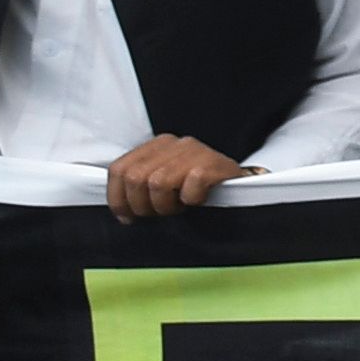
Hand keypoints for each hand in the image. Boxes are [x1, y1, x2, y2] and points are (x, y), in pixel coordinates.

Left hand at [103, 133, 244, 220]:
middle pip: (134, 178)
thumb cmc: (198, 189)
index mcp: (156, 145)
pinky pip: (189, 186)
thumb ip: (139, 187)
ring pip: (157, 183)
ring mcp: (194, 151)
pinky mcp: (213, 163)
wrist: (241, 186)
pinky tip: (198, 200)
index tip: (128, 217)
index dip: (118, 198)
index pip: (118, 169)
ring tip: (179, 206)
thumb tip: (120, 211)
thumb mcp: (163, 183)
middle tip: (159, 213)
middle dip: (142, 205)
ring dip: (166, 205)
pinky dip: (191, 200)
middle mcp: (173, 143)